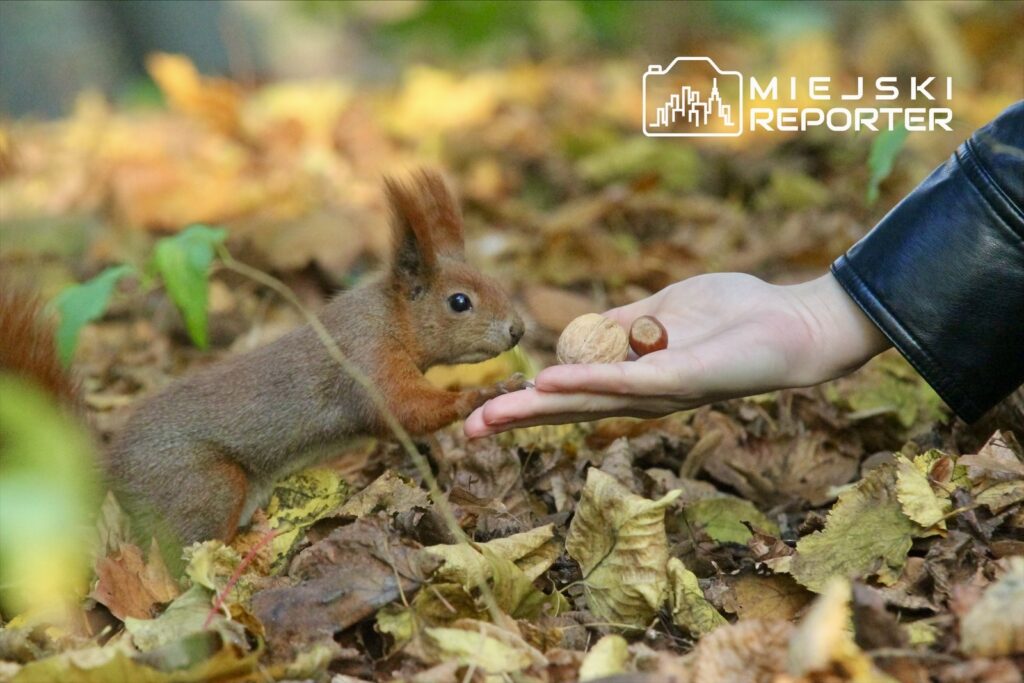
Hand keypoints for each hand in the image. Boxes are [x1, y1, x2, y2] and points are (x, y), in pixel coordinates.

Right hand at [464, 272, 889, 436]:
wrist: (791, 323)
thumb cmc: (733, 314)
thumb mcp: (662, 311)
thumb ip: (621, 325)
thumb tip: (576, 336)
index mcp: (632, 379)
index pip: (569, 395)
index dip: (526, 404)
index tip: (482, 413)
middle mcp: (639, 396)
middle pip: (568, 411)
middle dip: (516, 420)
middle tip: (468, 431)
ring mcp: (656, 392)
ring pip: (586, 404)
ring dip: (535, 410)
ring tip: (489, 417)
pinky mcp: (678, 381)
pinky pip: (623, 382)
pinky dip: (583, 383)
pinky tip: (546, 385)